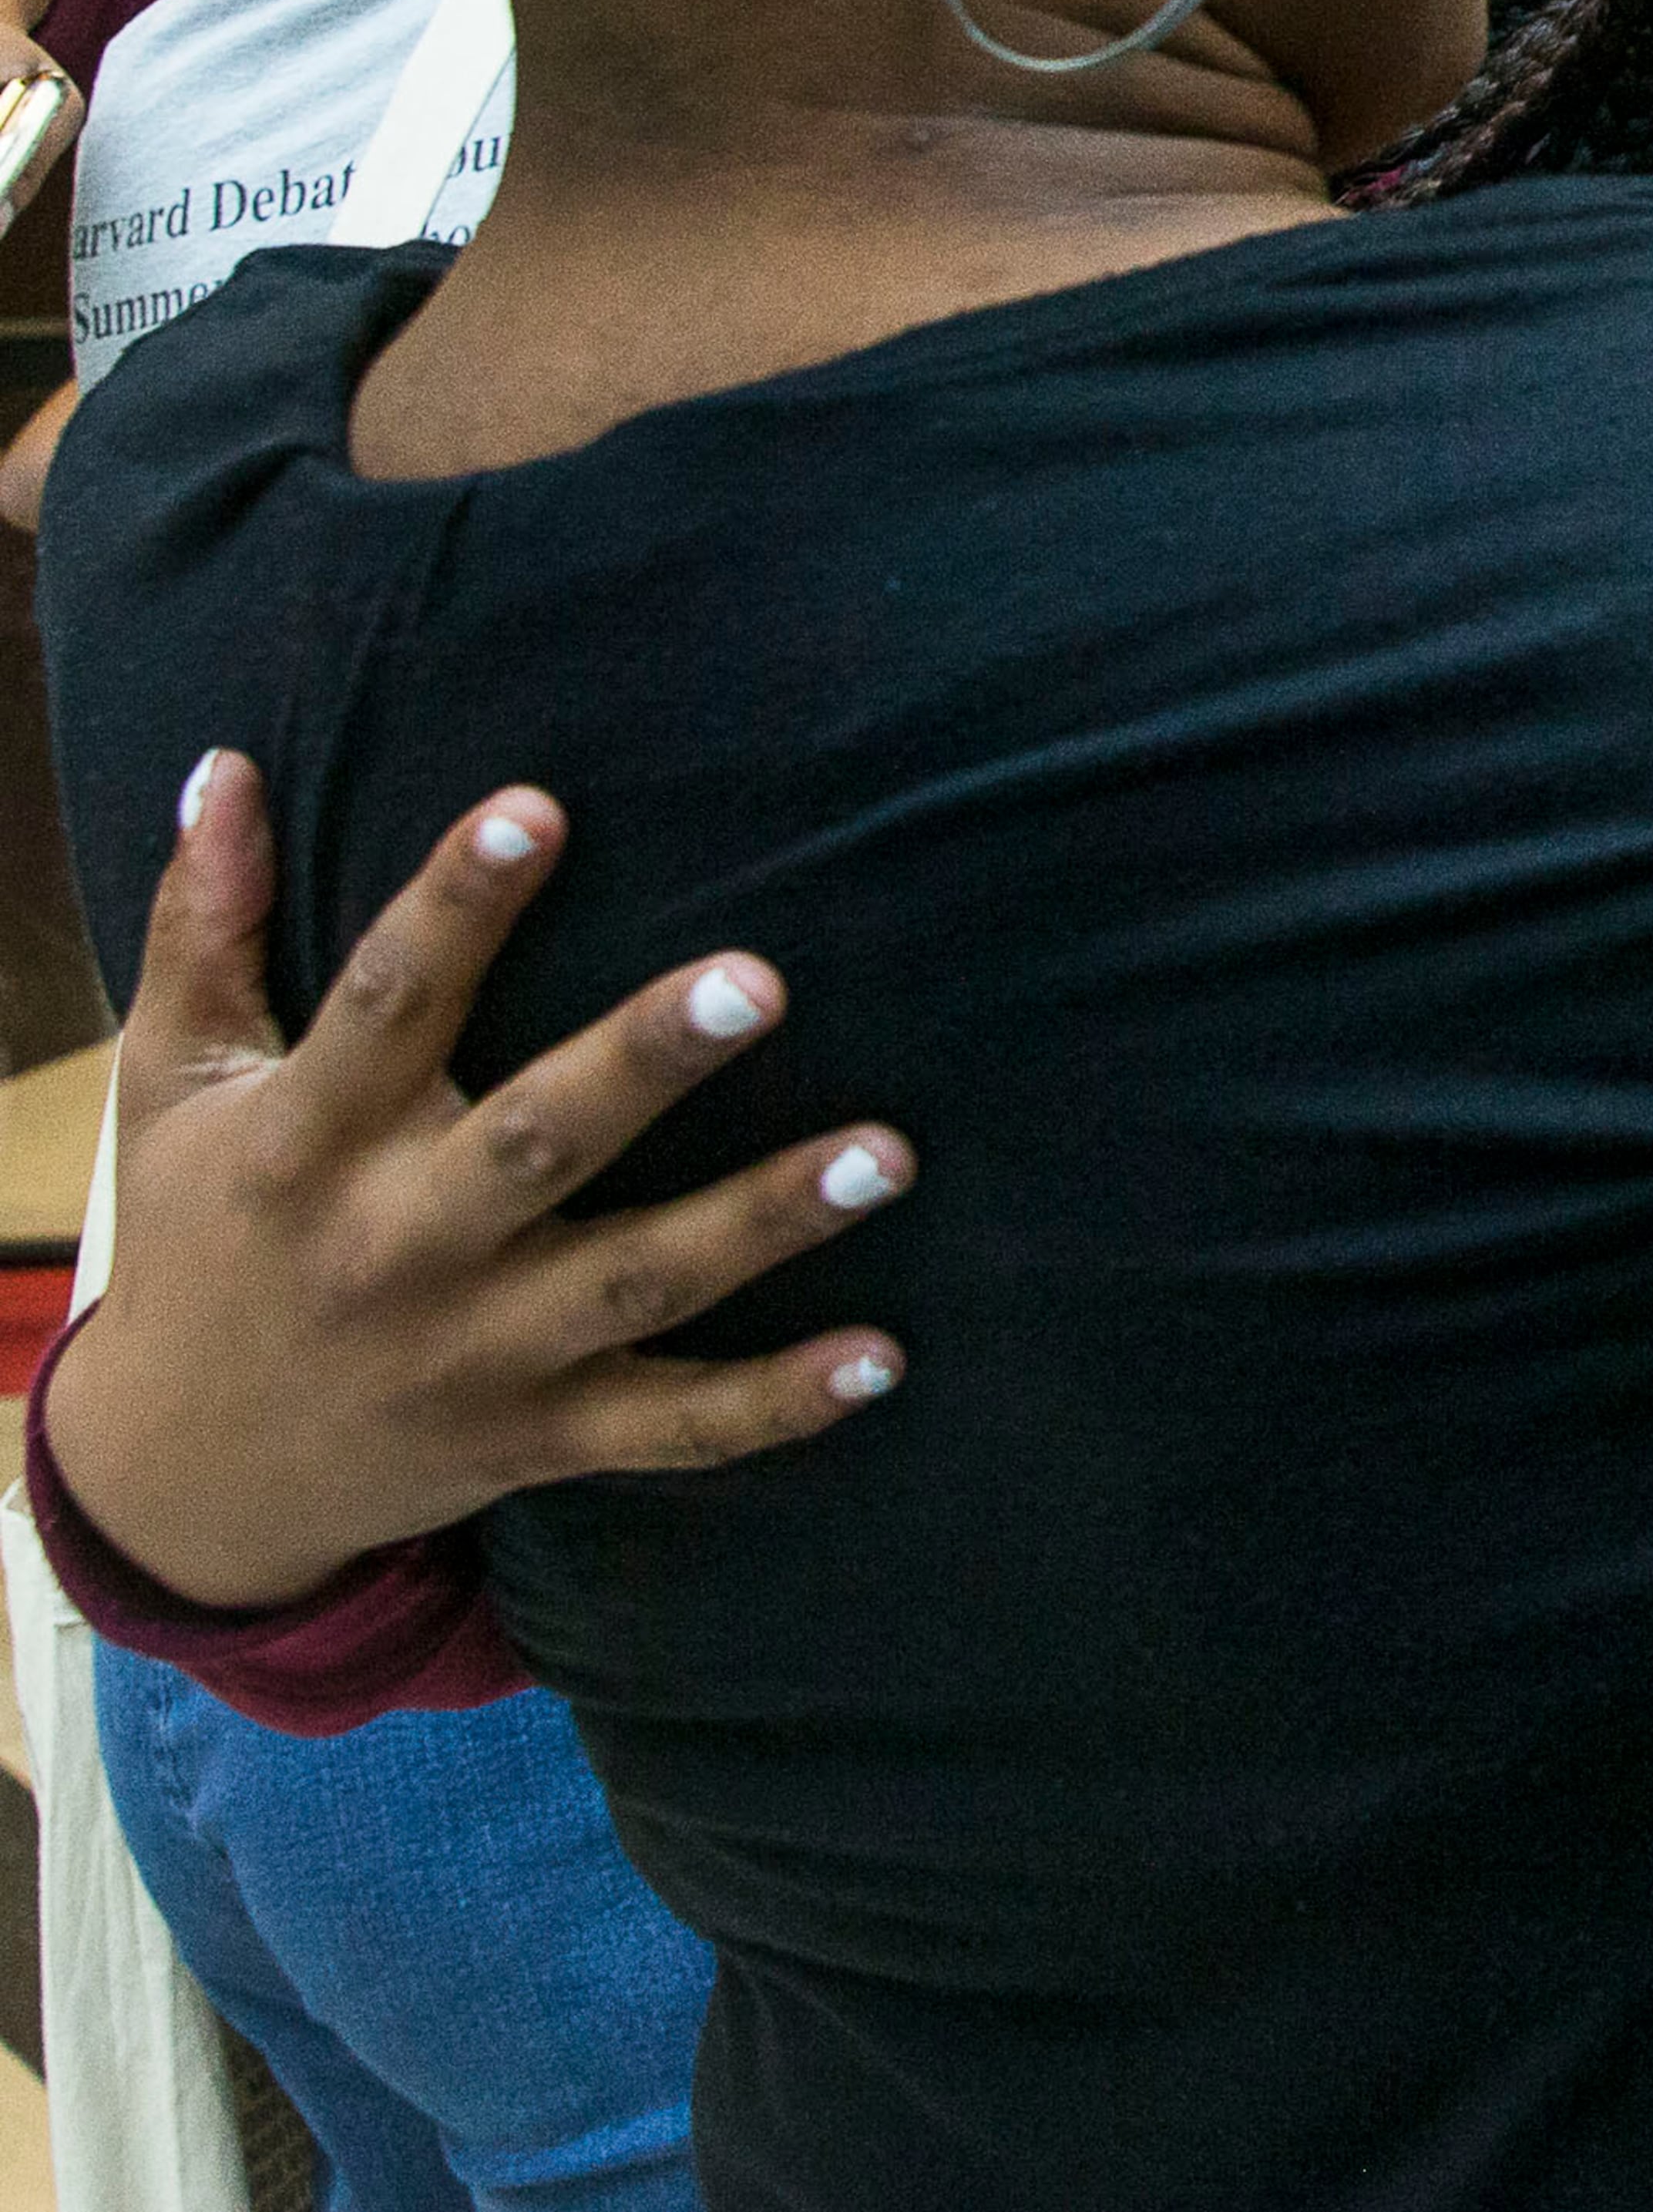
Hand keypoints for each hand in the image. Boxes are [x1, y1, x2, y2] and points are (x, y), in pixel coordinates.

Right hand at [44, 749, 915, 1608]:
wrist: (185, 1484)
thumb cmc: (199, 1234)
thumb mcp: (172, 1078)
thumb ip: (204, 921)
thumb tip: (223, 760)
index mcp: (305, 1142)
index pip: (384, 1005)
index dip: (456, 908)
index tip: (538, 809)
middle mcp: (396, 1250)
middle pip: (536, 1145)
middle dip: (644, 1062)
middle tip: (760, 978)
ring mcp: (477, 1354)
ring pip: (636, 1284)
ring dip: (762, 1221)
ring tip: (888, 1154)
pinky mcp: (536, 1435)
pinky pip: (670, 1429)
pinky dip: (776, 1405)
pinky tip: (881, 1354)